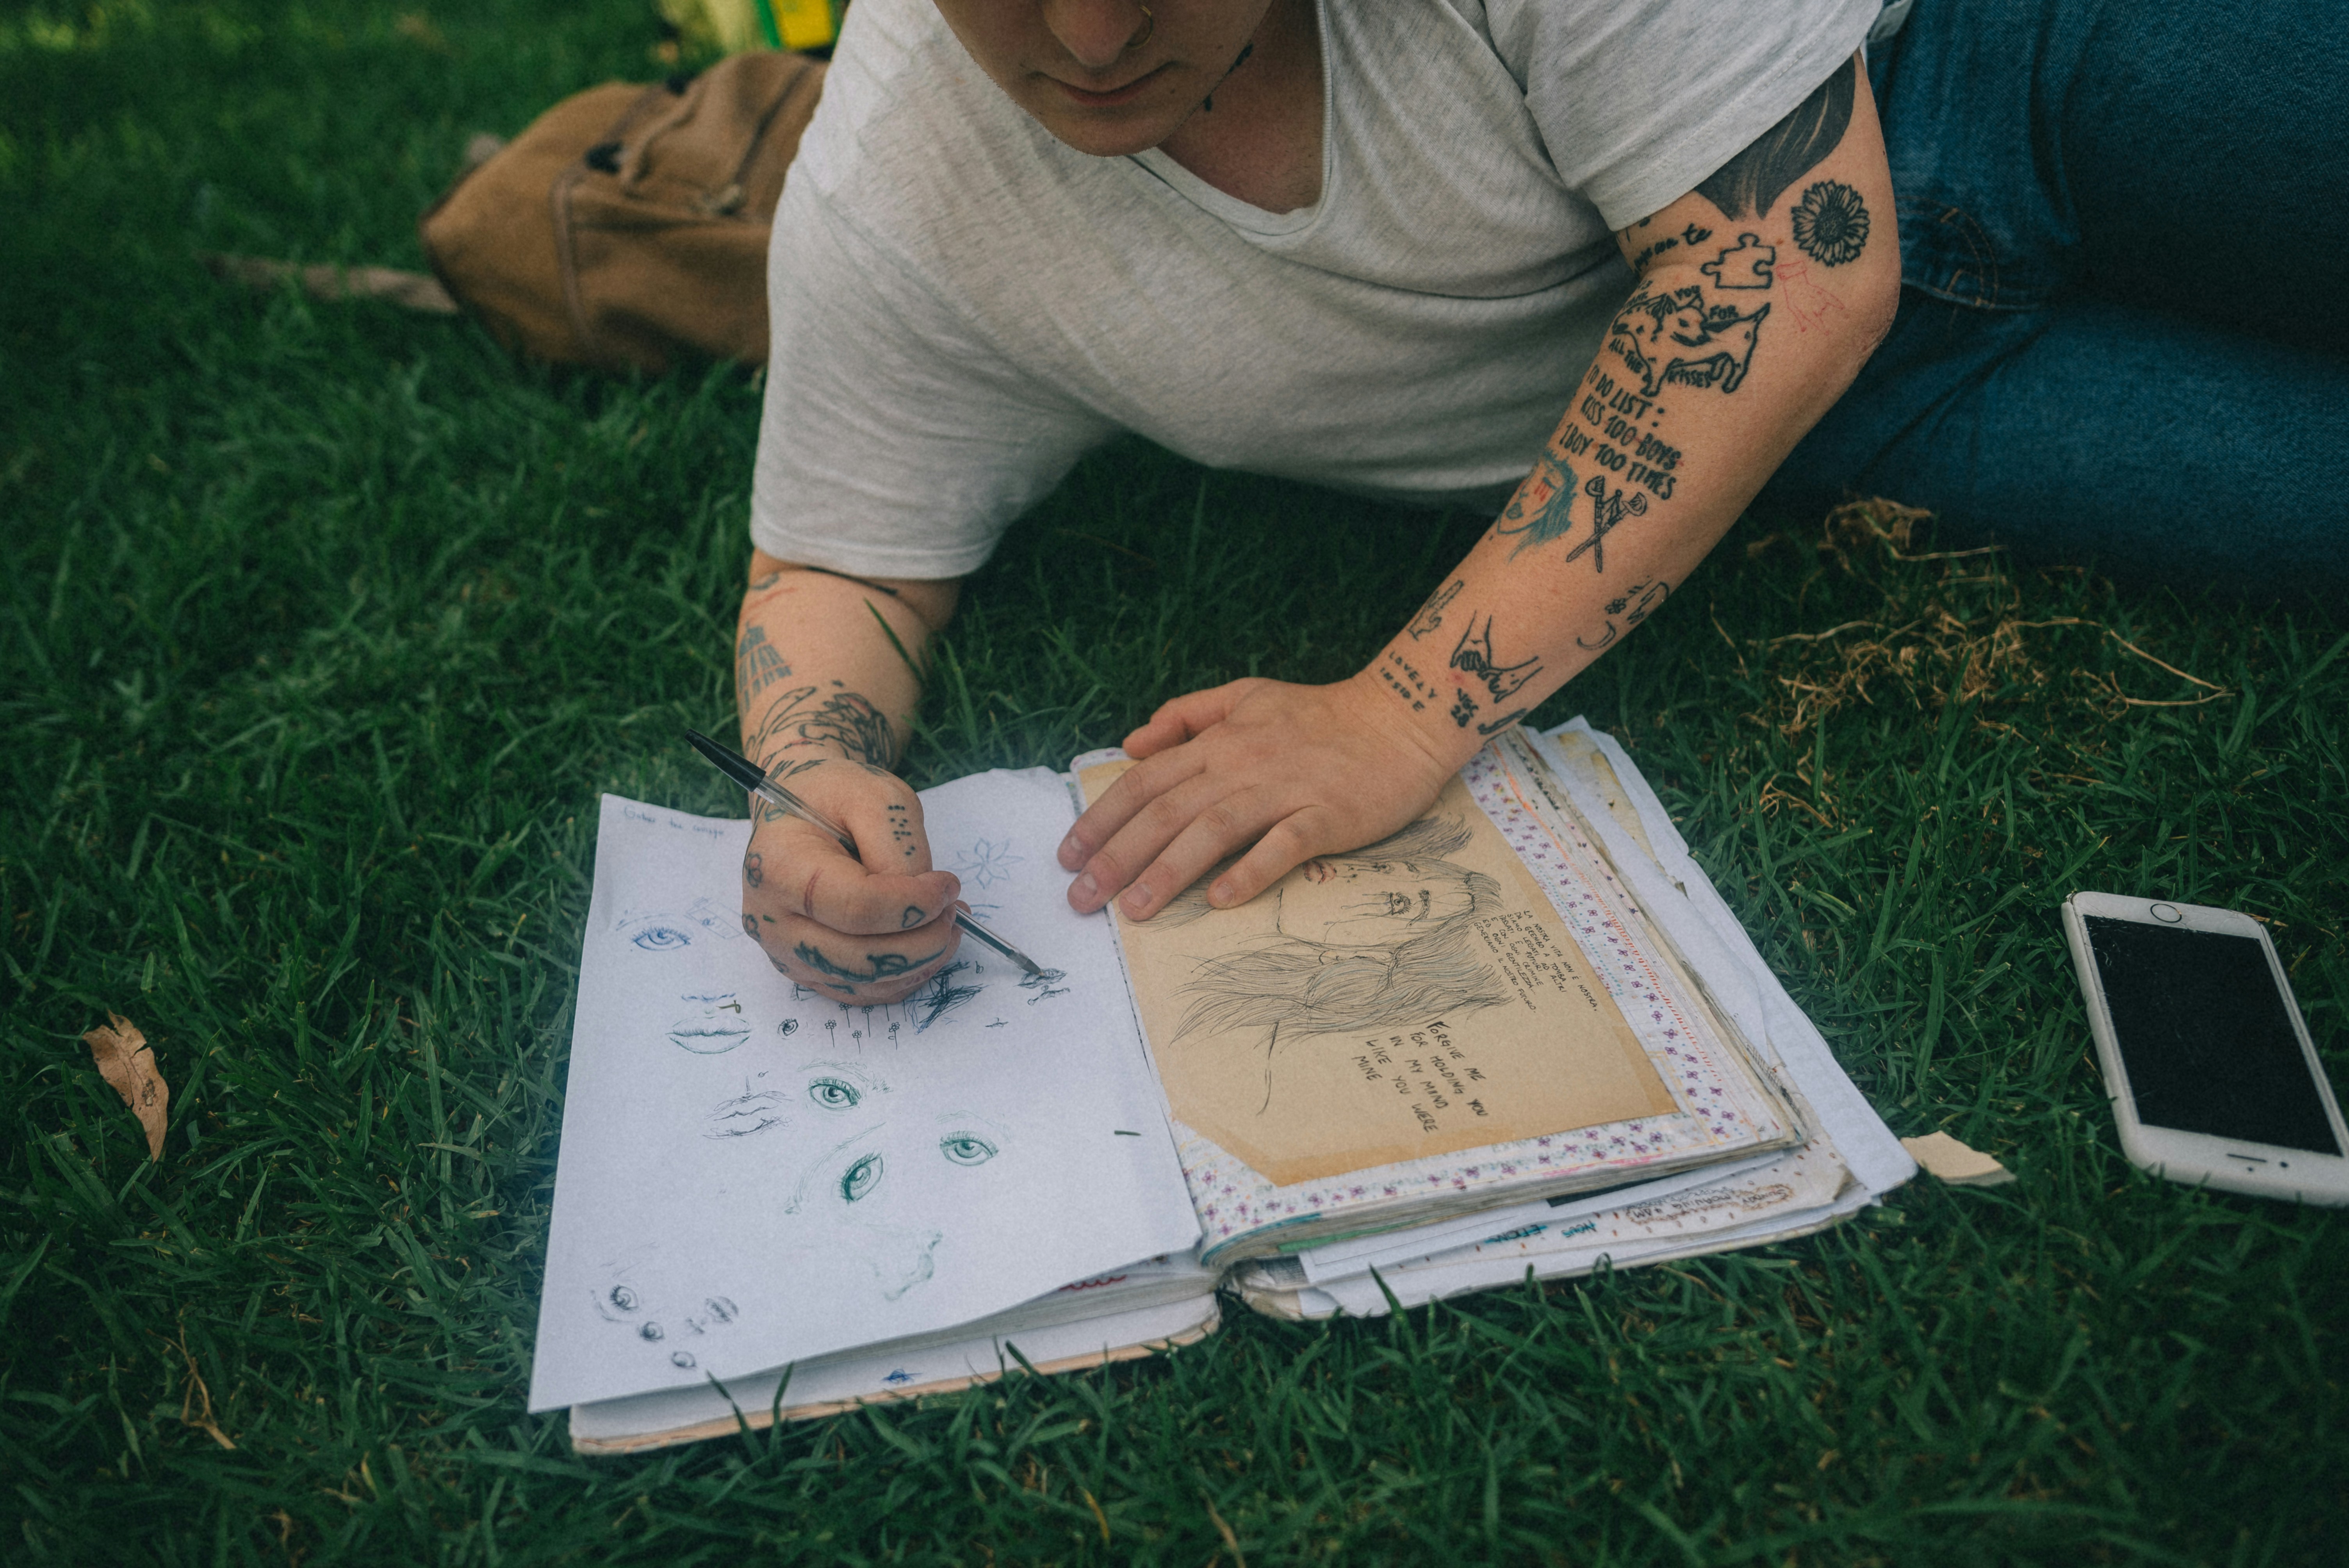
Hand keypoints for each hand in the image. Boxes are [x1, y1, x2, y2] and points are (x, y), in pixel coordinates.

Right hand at [739, 754, 962, 1002]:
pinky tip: (926, 945)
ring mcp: (785, 952)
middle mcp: (771, 919)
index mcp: (778, 866)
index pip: (855, 907)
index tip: (948, 885)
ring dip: (921, 962)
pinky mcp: (806, 971)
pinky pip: (862, 994)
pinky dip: (904, 977)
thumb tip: (924, 903)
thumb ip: (899, 847)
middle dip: (924, 941)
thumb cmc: (835, 796)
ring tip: (948, 925)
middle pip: (859, 958)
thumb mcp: (875, 796)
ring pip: (864, 984)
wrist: (801, 810)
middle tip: (955, 910)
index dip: (913, 904)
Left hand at [1058, 673, 1458, 918]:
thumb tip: (1133, 742)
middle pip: (1166, 811)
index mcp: (1219, 740)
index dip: (1101, 819)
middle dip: (1116, 857)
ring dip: (1168, 871)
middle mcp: (1242, 763)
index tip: (1068, 856)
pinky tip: (1219, 900)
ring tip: (1133, 910)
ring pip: (1212, 829)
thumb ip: (1188, 713)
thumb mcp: (1247, 695)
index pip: (1145, 782)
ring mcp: (1284, 789)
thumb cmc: (1321, 714)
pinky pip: (1282, 844)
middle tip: (1081, 899)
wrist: (1401, 718)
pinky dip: (1249, 871)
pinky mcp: (1325, 815)